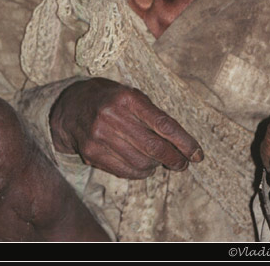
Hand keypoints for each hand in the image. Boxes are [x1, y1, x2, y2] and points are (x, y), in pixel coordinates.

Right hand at [50, 77, 203, 178]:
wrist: (71, 106)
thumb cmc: (111, 99)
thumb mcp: (132, 96)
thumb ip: (154, 116)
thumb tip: (180, 144)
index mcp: (127, 98)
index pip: (163, 124)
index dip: (184, 142)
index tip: (198, 154)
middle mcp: (112, 116)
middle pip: (154, 147)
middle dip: (174, 159)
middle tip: (183, 164)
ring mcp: (99, 136)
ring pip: (140, 163)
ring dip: (156, 166)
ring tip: (158, 161)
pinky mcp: (91, 153)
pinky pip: (125, 171)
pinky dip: (139, 173)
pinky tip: (143, 166)